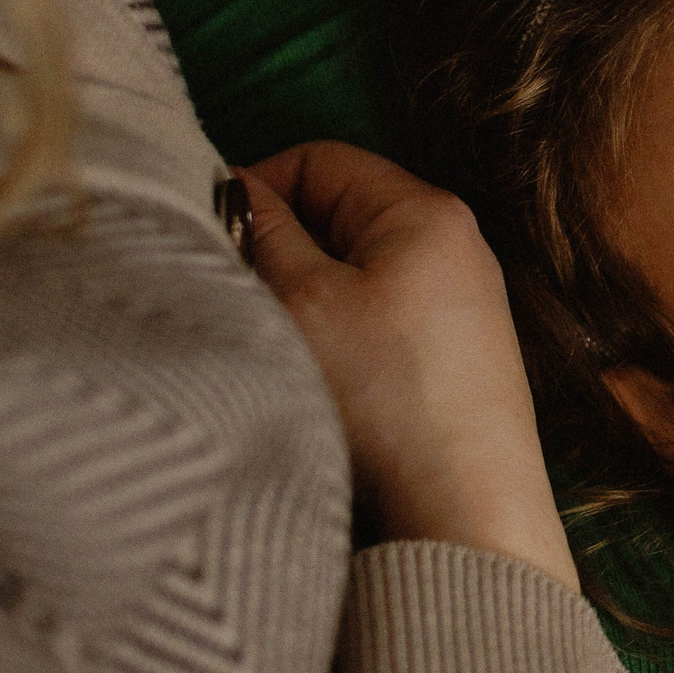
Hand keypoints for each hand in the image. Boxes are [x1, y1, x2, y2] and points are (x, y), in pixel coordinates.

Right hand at [244, 143, 577, 587]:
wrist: (463, 512)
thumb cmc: (386, 400)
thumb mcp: (302, 300)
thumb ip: (262, 233)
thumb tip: (236, 189)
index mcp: (427, 211)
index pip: (320, 160)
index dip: (255, 188)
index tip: (210, 236)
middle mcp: (457, 247)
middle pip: (336, 216)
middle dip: (276, 248)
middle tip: (234, 297)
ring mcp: (460, 305)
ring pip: (350, 274)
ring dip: (300, 300)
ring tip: (274, 346)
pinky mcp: (454, 359)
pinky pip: (376, 322)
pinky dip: (334, 338)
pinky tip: (314, 382)